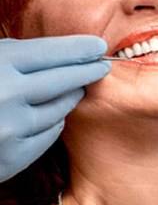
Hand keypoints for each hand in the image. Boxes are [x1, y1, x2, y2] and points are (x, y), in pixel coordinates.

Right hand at [0, 36, 109, 181]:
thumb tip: (65, 52)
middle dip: (88, 71)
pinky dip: (54, 121)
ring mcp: (11, 130)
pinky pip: (49, 134)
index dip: (80, 48)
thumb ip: (14, 55)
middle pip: (65, 80)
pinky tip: (55, 114)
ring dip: (71, 96)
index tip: (98, 46)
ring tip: (77, 87)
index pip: (53, 53)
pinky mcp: (12, 158)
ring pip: (60, 109)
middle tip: (102, 65)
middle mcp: (6, 97)